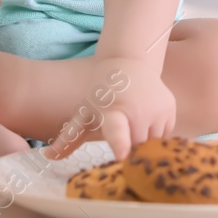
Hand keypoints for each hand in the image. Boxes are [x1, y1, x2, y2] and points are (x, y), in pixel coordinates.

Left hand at [44, 57, 175, 162]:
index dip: (120, 144)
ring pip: (154, 144)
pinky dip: (156, 135)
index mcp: (112, 113)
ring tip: (133, 128)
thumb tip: (47, 156)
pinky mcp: (170, 108)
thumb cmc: (102, 92)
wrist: (129, 61)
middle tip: (121, 144)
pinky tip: (146, 122)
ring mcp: (157, 109)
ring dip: (145, 144)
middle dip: (130, 152)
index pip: (117, 131)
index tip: (123, 155)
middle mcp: (137, 111)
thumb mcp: (84, 112)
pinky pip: (165, 135)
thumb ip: (68, 138)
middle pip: (137, 148)